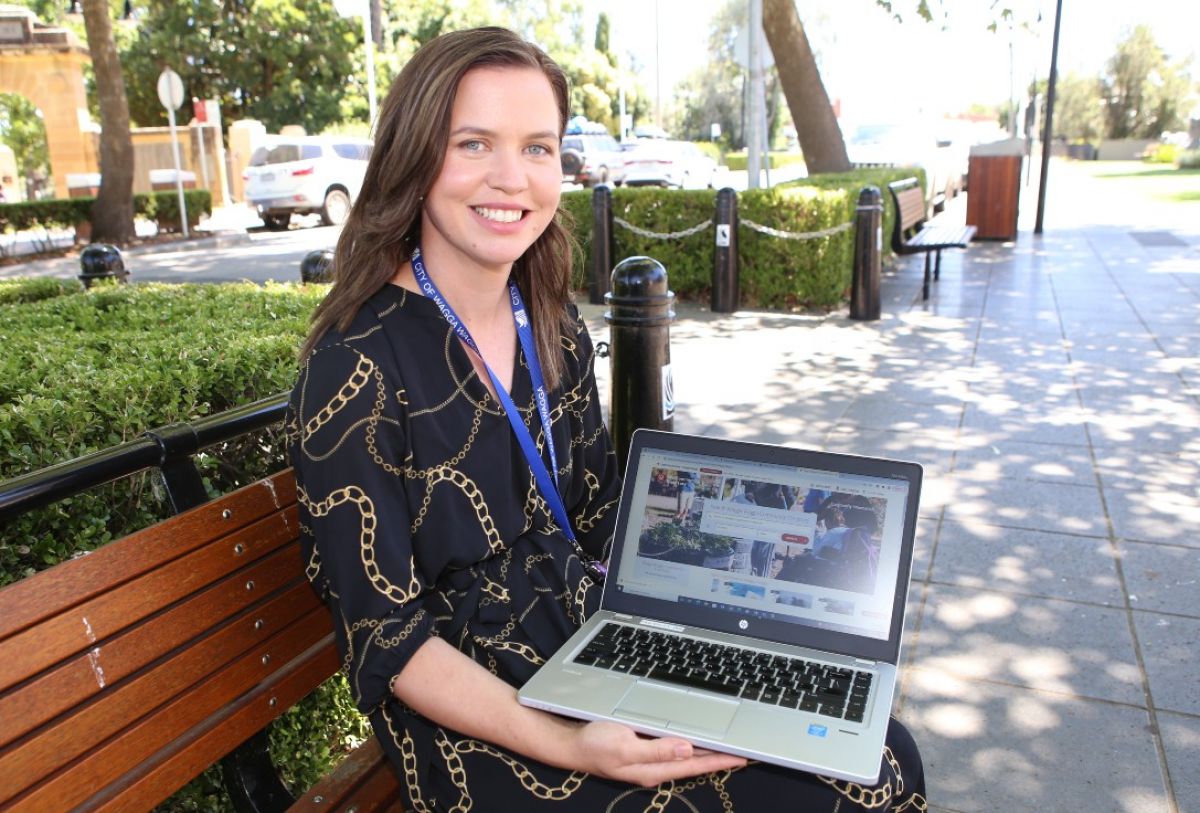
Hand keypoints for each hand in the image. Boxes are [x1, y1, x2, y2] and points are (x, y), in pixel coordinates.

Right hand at [570, 720, 746, 786]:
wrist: (571, 744)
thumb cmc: (594, 745)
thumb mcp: (625, 746)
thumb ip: (656, 750)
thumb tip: (687, 749)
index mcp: (654, 769)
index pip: (696, 764)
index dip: (721, 760)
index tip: (743, 756)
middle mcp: (656, 767)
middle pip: (696, 761)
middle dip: (721, 756)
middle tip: (745, 750)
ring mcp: (650, 759)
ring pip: (687, 755)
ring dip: (708, 750)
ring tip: (729, 746)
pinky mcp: (644, 749)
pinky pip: (675, 747)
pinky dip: (691, 743)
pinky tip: (698, 739)